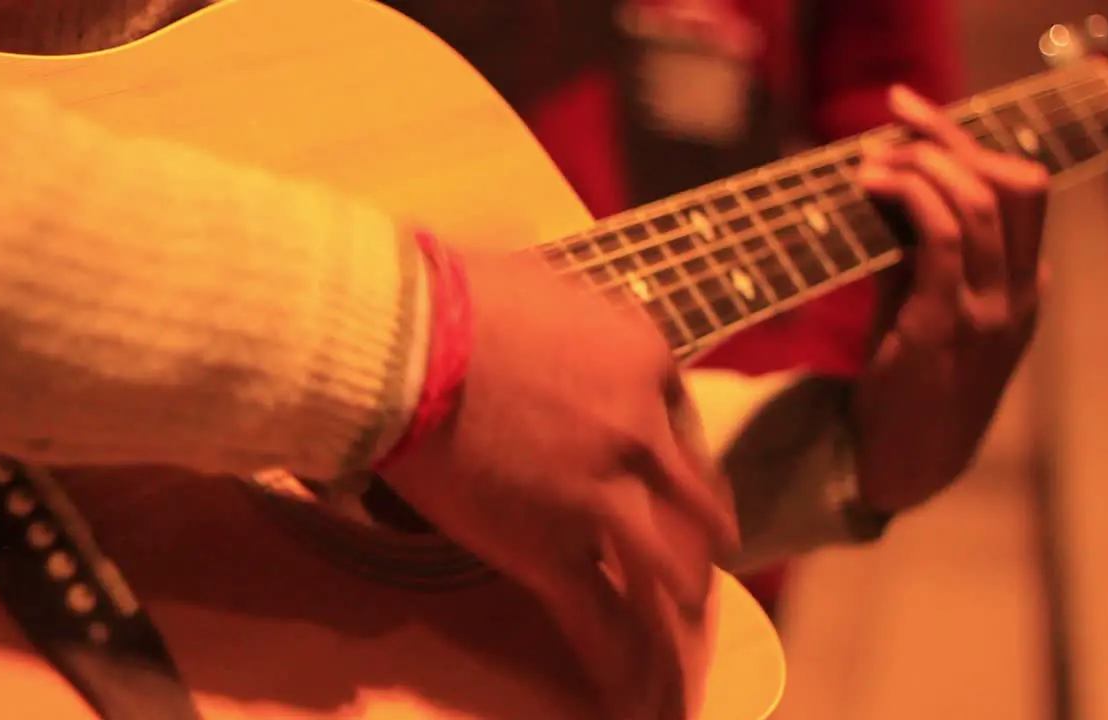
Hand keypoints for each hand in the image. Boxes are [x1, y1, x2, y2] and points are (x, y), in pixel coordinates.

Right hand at [379, 250, 739, 717]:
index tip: (675, 478)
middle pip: (697, 504)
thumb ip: (574, 316)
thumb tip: (560, 326)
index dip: (682, 458)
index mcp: (643, 360)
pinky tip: (629, 693)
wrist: (403, 339)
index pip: (685, 422)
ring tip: (681, 641)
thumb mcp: (544, 280)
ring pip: (666, 571)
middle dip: (703, 539)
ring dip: (678, 609)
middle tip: (704, 563)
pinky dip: (617, 660)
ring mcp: (600, 497)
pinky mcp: (547, 548)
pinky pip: (597, 617)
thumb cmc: (454, 294)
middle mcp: (640, 432)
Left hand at [852, 85, 1050, 512]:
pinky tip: (873, 185)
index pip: (1023, 190)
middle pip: (1014, 184)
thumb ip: (915, 255)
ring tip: (872, 159)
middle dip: (953, 139)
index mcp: (1023, 287)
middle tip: (895, 121)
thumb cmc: (911, 382)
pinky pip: (942, 240)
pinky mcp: (943, 326)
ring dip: (923, 165)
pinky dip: (911, 198)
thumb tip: (881, 191)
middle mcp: (1018, 294)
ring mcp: (988, 311)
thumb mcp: (922, 307)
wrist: (907, 464)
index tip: (915, 117)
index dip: (972, 143)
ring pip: (980, 204)